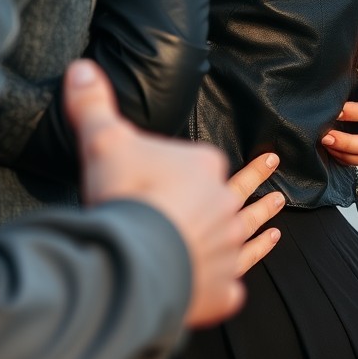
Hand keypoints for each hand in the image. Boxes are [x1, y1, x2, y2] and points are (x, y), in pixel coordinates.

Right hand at [63, 59, 284, 327]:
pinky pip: (232, 288)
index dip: (196, 161)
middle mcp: (223, 207)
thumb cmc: (125, 195)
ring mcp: (225, 251)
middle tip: (273, 164)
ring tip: (278, 222)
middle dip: (256, 178)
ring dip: (262, 228)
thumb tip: (80, 67)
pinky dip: (231, 285)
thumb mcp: (103, 139)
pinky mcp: (219, 291)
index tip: (194, 161)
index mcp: (204, 167)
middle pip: (238, 192)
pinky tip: (234, 287)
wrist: (135, 259)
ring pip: (248, 238)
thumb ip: (92, 104)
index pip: (206, 159)